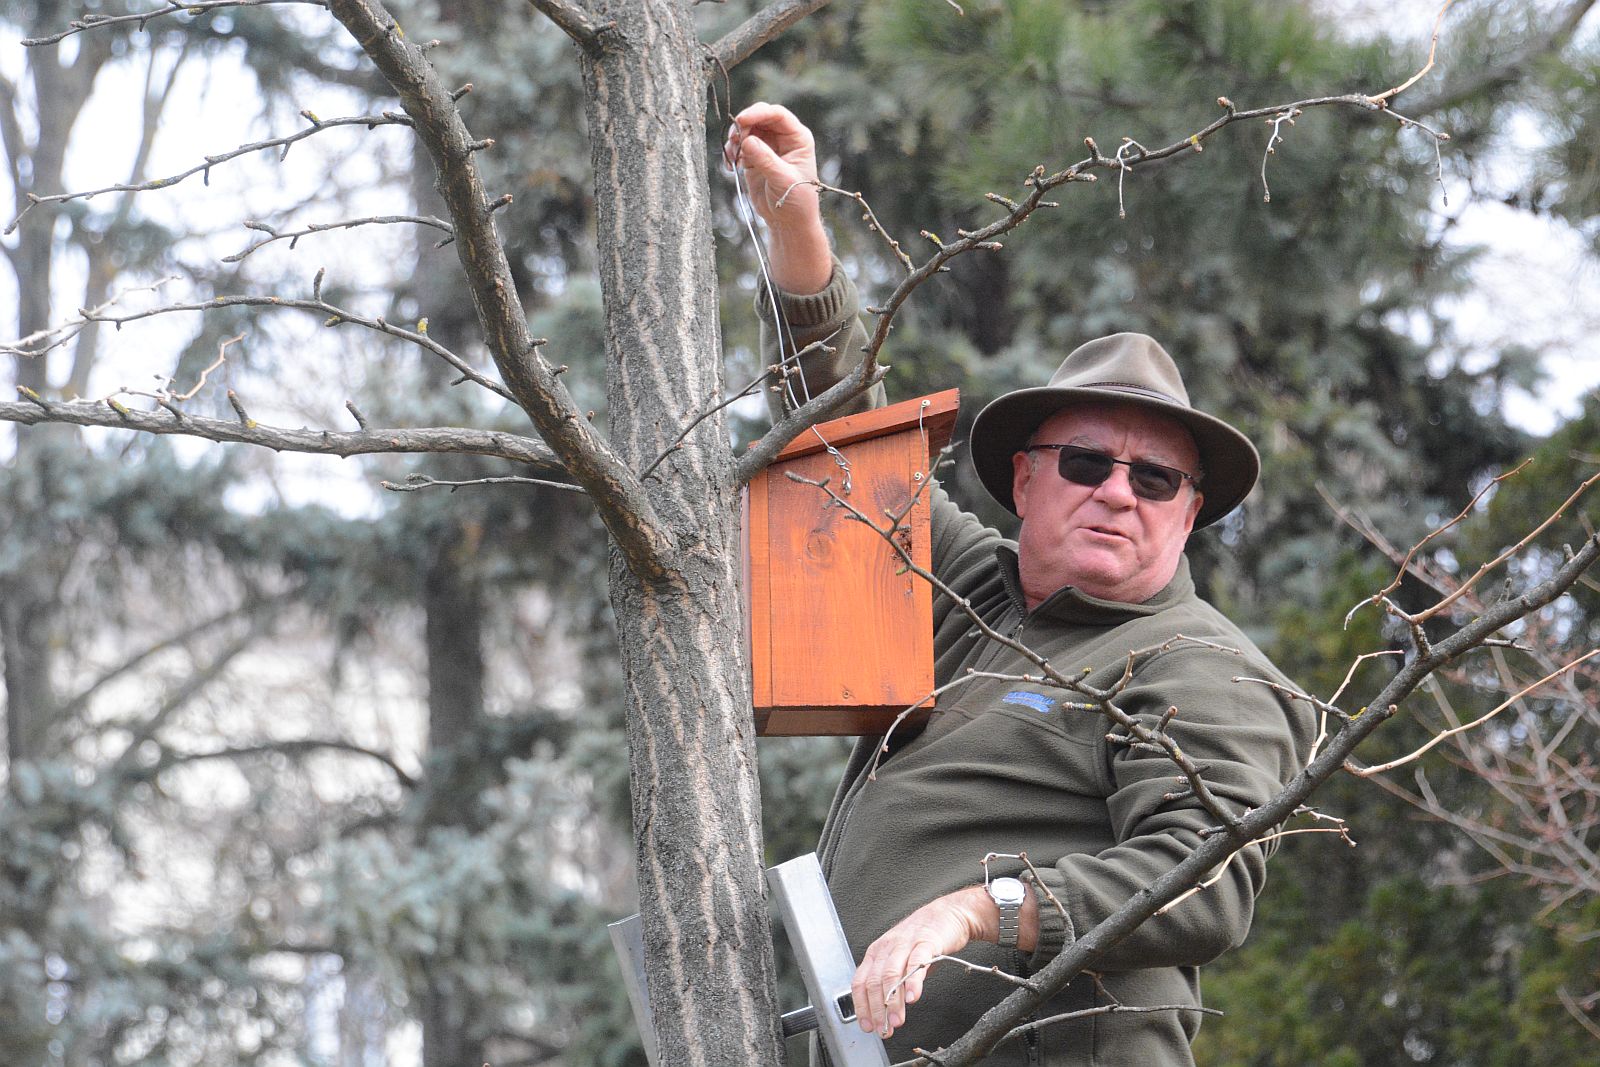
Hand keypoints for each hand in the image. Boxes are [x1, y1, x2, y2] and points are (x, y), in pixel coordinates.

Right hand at [723, 102, 831, 293]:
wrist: (789, 222)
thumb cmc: (796, 201)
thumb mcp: (783, 180)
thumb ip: (766, 159)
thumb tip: (747, 141)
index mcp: (798, 139)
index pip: (777, 115)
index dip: (758, 113)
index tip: (741, 121)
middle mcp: (783, 139)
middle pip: (759, 118)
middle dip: (744, 126)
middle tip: (733, 140)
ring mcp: (768, 147)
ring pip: (747, 131)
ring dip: (735, 140)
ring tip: (733, 158)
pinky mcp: (755, 158)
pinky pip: (739, 147)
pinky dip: (731, 152)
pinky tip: (732, 167)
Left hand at [851, 887, 988, 1039]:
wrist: (948, 914)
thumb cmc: (923, 939)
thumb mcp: (900, 960)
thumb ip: (891, 982)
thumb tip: (882, 1012)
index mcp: (877, 953)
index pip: (861, 982)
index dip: (862, 1006)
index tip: (867, 1025)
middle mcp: (887, 947)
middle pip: (875, 981)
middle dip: (877, 1010)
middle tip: (884, 1029)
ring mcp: (905, 943)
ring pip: (892, 974)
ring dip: (893, 1001)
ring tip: (897, 1020)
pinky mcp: (926, 941)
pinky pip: (916, 962)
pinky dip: (913, 982)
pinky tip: (913, 997)